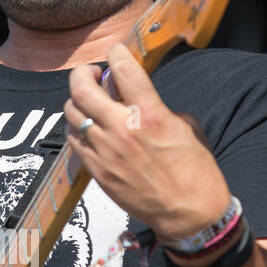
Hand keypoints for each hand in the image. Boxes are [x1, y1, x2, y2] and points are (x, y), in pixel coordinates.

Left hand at [64, 41, 231, 240]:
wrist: (188, 213)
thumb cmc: (194, 171)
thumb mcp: (186, 128)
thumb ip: (158, 107)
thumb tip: (139, 99)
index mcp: (150, 115)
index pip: (122, 69)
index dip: (116, 54)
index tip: (116, 53)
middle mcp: (122, 130)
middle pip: (82, 88)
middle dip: (83, 73)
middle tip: (92, 74)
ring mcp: (104, 151)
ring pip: (72, 113)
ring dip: (78, 100)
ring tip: (89, 102)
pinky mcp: (96, 171)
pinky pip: (73, 140)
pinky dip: (76, 127)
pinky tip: (88, 127)